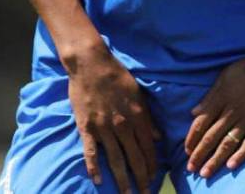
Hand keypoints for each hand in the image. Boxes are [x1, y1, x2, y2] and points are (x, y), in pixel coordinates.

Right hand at [66, 43, 159, 192]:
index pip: (148, 147)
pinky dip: (94, 167)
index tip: (154, 178)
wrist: (90, 63)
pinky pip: (91, 152)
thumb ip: (147, 118)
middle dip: (141, 178)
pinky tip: (98, 181)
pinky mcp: (86, 126)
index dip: (152, 165)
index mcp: (138, 116)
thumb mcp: (138, 93)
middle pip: (134, 157)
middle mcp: (123, 125)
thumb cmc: (116, 75)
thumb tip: (157, 138)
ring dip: (122, 179)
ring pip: (116, 159)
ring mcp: (104, 127)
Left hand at [183, 40, 244, 178]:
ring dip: (215, 159)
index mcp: (222, 96)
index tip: (186, 150)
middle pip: (212, 136)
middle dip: (199, 154)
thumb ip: (210, 96)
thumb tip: (193, 113)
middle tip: (191, 168)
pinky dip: (240, 155)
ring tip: (205, 173)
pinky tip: (230, 166)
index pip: (202, 122)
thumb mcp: (226, 75)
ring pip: (228, 143)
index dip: (192, 138)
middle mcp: (233, 110)